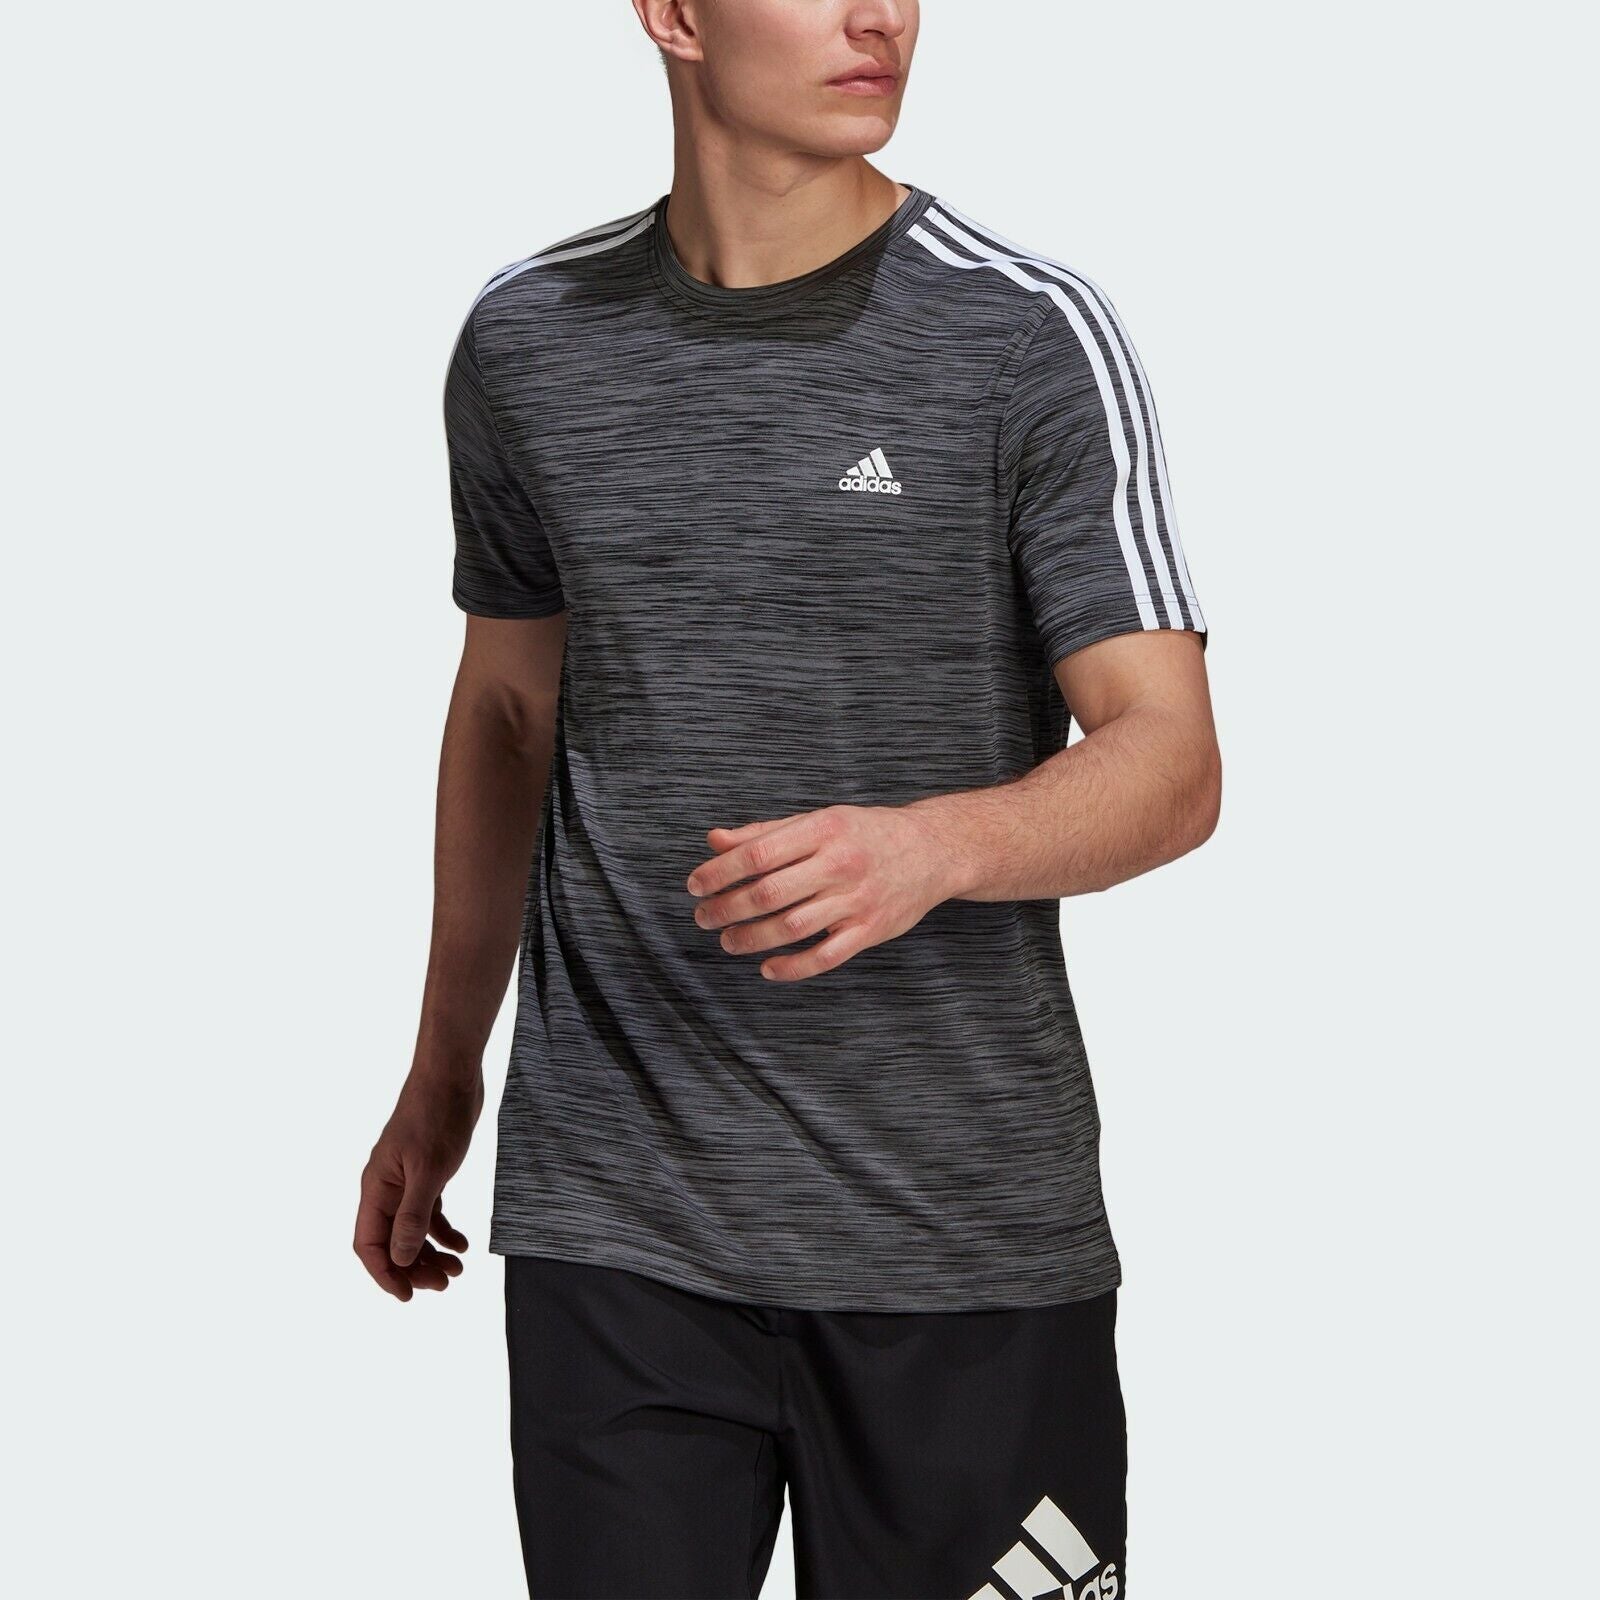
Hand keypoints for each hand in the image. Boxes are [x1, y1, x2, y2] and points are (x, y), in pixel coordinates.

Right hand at [354, 1076, 482, 1300]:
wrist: (452, 1075)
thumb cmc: (436, 1116)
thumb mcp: (429, 1170)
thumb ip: (413, 1214)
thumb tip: (400, 1258)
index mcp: (376, 1188)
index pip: (369, 1243)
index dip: (385, 1274)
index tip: (408, 1296)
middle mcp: (385, 1188)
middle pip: (390, 1242)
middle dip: (413, 1268)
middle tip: (444, 1284)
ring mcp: (406, 1181)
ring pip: (410, 1230)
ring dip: (430, 1253)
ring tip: (457, 1270)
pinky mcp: (426, 1172)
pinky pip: (428, 1213)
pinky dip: (443, 1231)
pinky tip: (463, 1243)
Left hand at [684, 803, 967, 981]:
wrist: (933, 850)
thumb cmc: (865, 833)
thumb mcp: (818, 820)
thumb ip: (765, 833)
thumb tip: (714, 840)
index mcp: (823, 829)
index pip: (758, 853)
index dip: (719, 872)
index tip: (695, 885)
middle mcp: (839, 863)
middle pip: (769, 893)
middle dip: (726, 908)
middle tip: (703, 917)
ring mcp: (857, 900)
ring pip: (792, 927)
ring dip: (751, 939)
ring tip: (728, 940)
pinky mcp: (871, 930)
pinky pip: (825, 957)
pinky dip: (792, 967)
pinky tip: (768, 968)